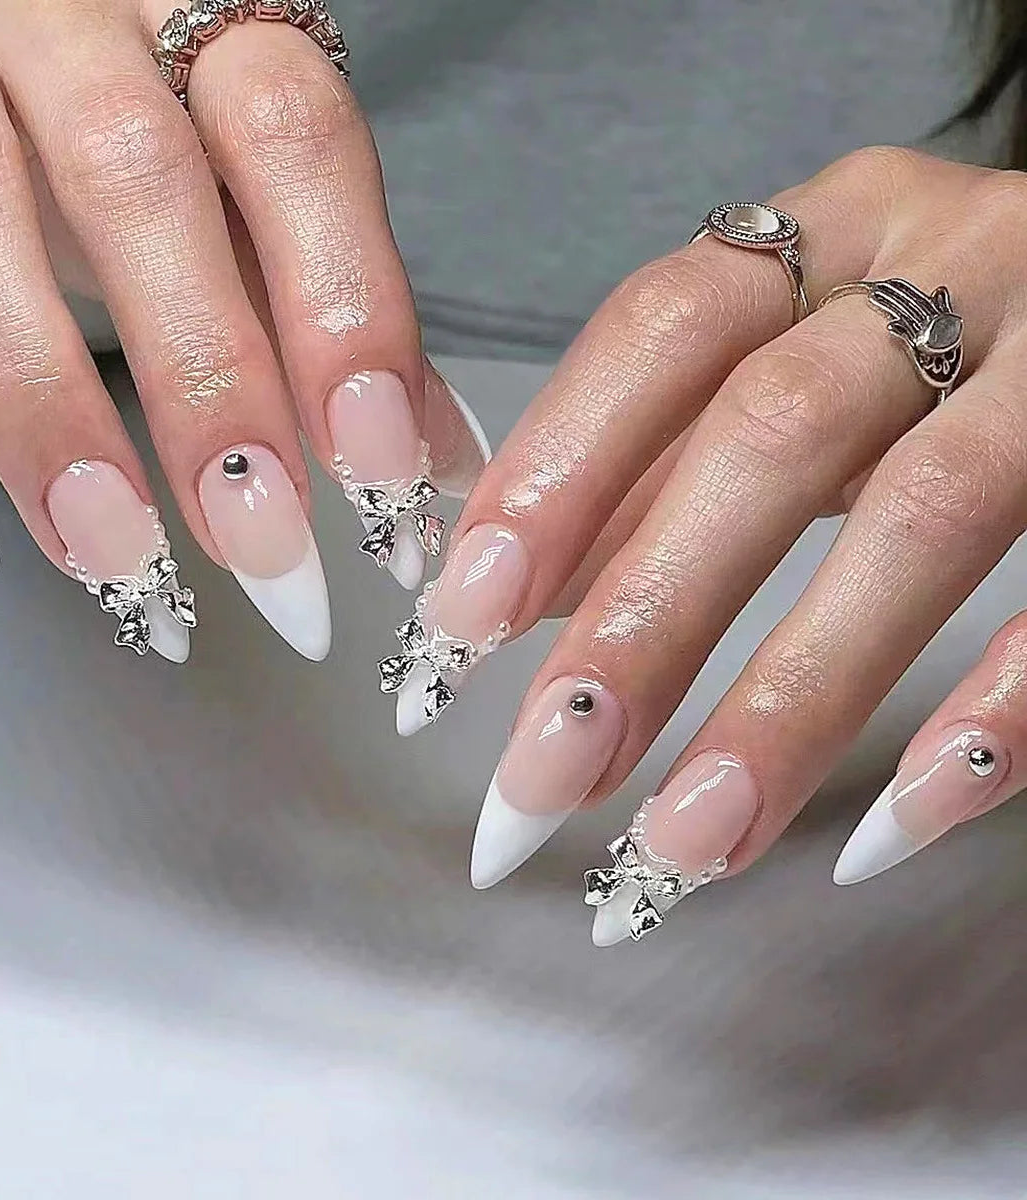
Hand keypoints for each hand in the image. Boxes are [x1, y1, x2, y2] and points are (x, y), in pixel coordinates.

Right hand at [0, 0, 487, 661]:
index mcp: (202, 30)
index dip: (342, 304)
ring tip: (114, 554)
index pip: (293, 142)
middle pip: (138, 181)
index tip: (373, 465)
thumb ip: (335, 307)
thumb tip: (427, 464)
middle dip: (206, 383)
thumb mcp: (239, 190)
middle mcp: (61, 24)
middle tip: (261, 545)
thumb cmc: (125, 125)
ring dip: (45, 406)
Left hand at [383, 146, 1026, 943]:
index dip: (555, 470)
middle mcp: (950, 265)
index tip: (461, 622)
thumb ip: (667, 463)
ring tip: (683, 845)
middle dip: (647, 618)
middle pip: (771, 433)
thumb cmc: (939, 348)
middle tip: (544, 773)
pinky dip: (988, 721)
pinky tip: (886, 826)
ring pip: (923, 520)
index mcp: (830, 233)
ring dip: (787, 702)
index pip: (661, 332)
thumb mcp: (797, 368)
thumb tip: (516, 589)